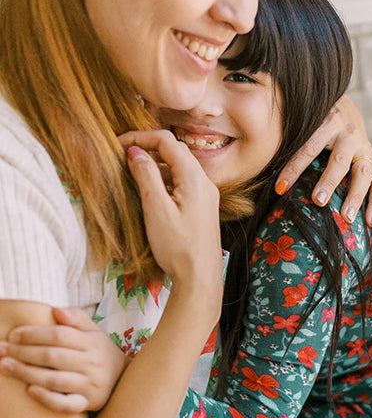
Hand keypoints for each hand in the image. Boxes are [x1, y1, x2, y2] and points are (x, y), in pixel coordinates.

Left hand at [0, 306, 126, 412]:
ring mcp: (91, 385)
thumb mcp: (94, 332)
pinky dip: (47, 398)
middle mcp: (93, 364)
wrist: (125, 381)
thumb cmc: (100, 353)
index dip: (33, 334)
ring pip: (54, 379)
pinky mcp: (88, 403)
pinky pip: (66, 404)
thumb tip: (56, 310)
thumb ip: (76, 318)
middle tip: (0, 350)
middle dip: (22, 352)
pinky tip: (30, 390)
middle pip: (53, 356)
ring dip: (26, 373)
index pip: (59, 335)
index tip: (13, 335)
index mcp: (92, 343)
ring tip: (4, 366)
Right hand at [119, 130, 223, 313]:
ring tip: (133, 174)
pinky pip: (184, 184)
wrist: (200, 279)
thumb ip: (146, 175)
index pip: (167, 141)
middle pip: (175, 151)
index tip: (117, 145)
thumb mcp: (156, 208)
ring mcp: (207, 196)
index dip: (140, 137)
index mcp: (195, 179)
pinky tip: (151, 193)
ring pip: (180, 168)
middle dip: (148, 148)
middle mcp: (205, 183)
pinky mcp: (204, 208)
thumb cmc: (178, 248)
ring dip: (156, 165)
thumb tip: (135, 152)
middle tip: (123, 156)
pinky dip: (166, 180)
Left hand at [275, 96, 371, 225]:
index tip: (280, 189)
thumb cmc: (316, 118)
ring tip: (347, 218)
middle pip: (339, 161)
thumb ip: (289, 134)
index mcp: (327, 120)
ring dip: (356, 196)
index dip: (293, 169)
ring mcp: (365, 149)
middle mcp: (349, 133)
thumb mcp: (304, 118)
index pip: (308, 148)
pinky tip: (369, 222)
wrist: (346, 107)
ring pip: (363, 174)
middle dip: (329, 182)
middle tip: (319, 202)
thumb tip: (257, 158)